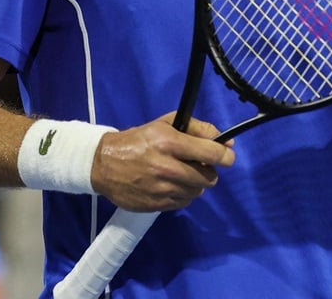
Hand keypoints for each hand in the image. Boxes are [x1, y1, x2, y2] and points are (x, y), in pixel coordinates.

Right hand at [91, 113, 234, 211]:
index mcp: (170, 143)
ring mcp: (163, 189)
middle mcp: (168, 167)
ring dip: (195, 183)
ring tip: (181, 174)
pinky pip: (184, 202)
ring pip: (198, 191)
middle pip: (209, 176)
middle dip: (208, 170)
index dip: (225, 155)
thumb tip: (227, 142)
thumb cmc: (137, 140)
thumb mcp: (165, 124)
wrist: (104, 164)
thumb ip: (198, 128)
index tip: (227, 155)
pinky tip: (171, 185)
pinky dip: (182, 194)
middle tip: (197, 164)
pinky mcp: (157, 205)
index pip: (212, 153)